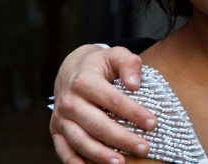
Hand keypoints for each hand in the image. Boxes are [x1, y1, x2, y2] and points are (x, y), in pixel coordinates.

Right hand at [50, 45, 155, 163]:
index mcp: (84, 80)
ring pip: (80, 141)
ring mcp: (60, 117)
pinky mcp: (56, 129)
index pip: (113, 100)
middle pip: (97, 125)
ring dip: (100, 155)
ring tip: (121, 163)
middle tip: (143, 148)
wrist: (71, 68)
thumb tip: (134, 84)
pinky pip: (64, 149)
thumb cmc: (99, 64)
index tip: (152, 123)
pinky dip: (74, 162)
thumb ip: (129, 63)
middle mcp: (69, 101)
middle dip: (122, 139)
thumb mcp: (115, 54)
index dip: (134, 113)